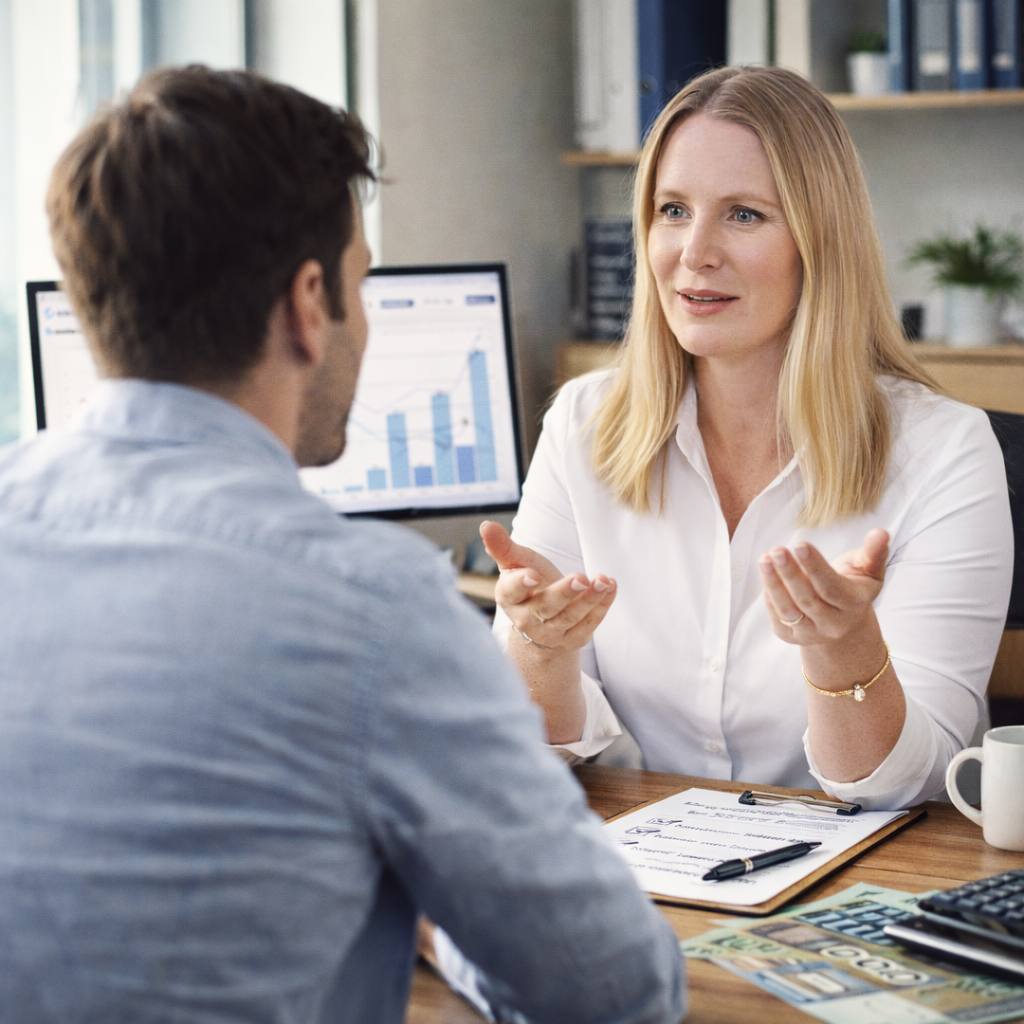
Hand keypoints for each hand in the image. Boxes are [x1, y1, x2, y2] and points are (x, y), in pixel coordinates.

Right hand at [479, 521, 615, 652]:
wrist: (542, 621)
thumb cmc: (530, 585)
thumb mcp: (517, 564)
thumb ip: (503, 547)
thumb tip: (486, 524)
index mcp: (509, 598)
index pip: (512, 592)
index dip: (521, 584)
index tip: (533, 575)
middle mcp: (527, 619)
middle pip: (545, 607)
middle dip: (563, 593)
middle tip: (580, 578)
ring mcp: (551, 633)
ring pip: (570, 617)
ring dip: (589, 599)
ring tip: (603, 580)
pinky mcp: (572, 639)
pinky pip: (589, 624)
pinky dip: (602, 606)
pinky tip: (611, 587)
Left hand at [758, 528, 889, 646]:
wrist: (843, 620)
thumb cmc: (854, 585)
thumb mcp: (868, 569)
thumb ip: (873, 552)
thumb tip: (881, 532)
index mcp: (854, 605)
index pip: (831, 587)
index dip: (815, 567)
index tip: (799, 545)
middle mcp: (834, 625)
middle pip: (807, 599)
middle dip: (789, 573)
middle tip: (777, 550)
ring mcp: (812, 634)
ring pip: (788, 610)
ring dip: (773, 584)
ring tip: (765, 560)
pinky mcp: (793, 637)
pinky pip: (777, 617)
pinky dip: (769, 596)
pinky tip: (767, 573)